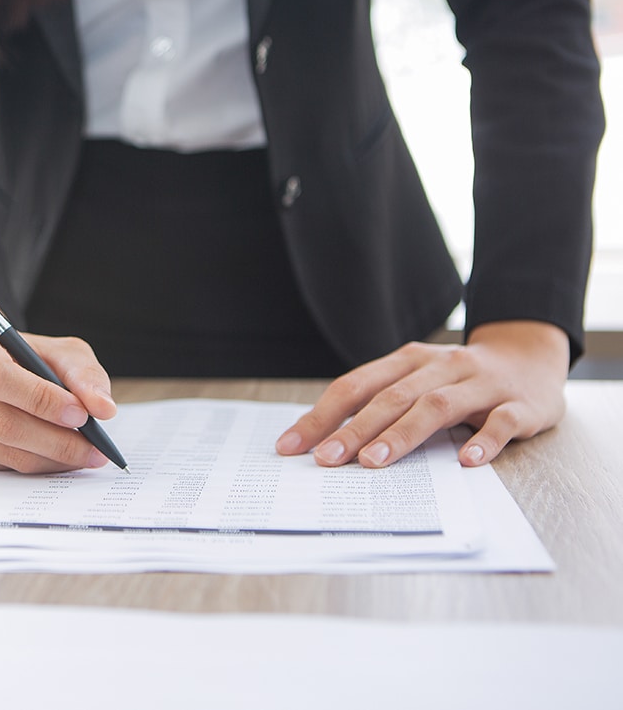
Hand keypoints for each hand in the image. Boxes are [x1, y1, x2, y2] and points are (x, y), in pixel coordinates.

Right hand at [0, 315, 117, 471]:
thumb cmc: (25, 355)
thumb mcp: (58, 350)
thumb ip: (83, 374)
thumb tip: (103, 408)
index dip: (39, 399)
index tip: (80, 414)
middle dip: (54, 439)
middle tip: (94, 448)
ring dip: (48, 458)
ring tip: (83, 454)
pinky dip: (32, 465)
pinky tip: (54, 456)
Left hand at [275, 320, 569, 467]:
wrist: (530, 358)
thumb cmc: (458, 380)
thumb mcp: (416, 381)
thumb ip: (379, 403)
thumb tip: (325, 441)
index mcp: (408, 360)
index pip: (356, 385)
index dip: (322, 415)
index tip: (291, 445)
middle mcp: (441, 366)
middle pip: (391, 397)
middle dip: (354, 429)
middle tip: (325, 459)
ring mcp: (481, 384)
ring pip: (436, 406)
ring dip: (402, 434)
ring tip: (373, 461)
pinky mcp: (520, 405)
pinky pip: (501, 422)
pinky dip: (484, 441)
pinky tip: (466, 462)